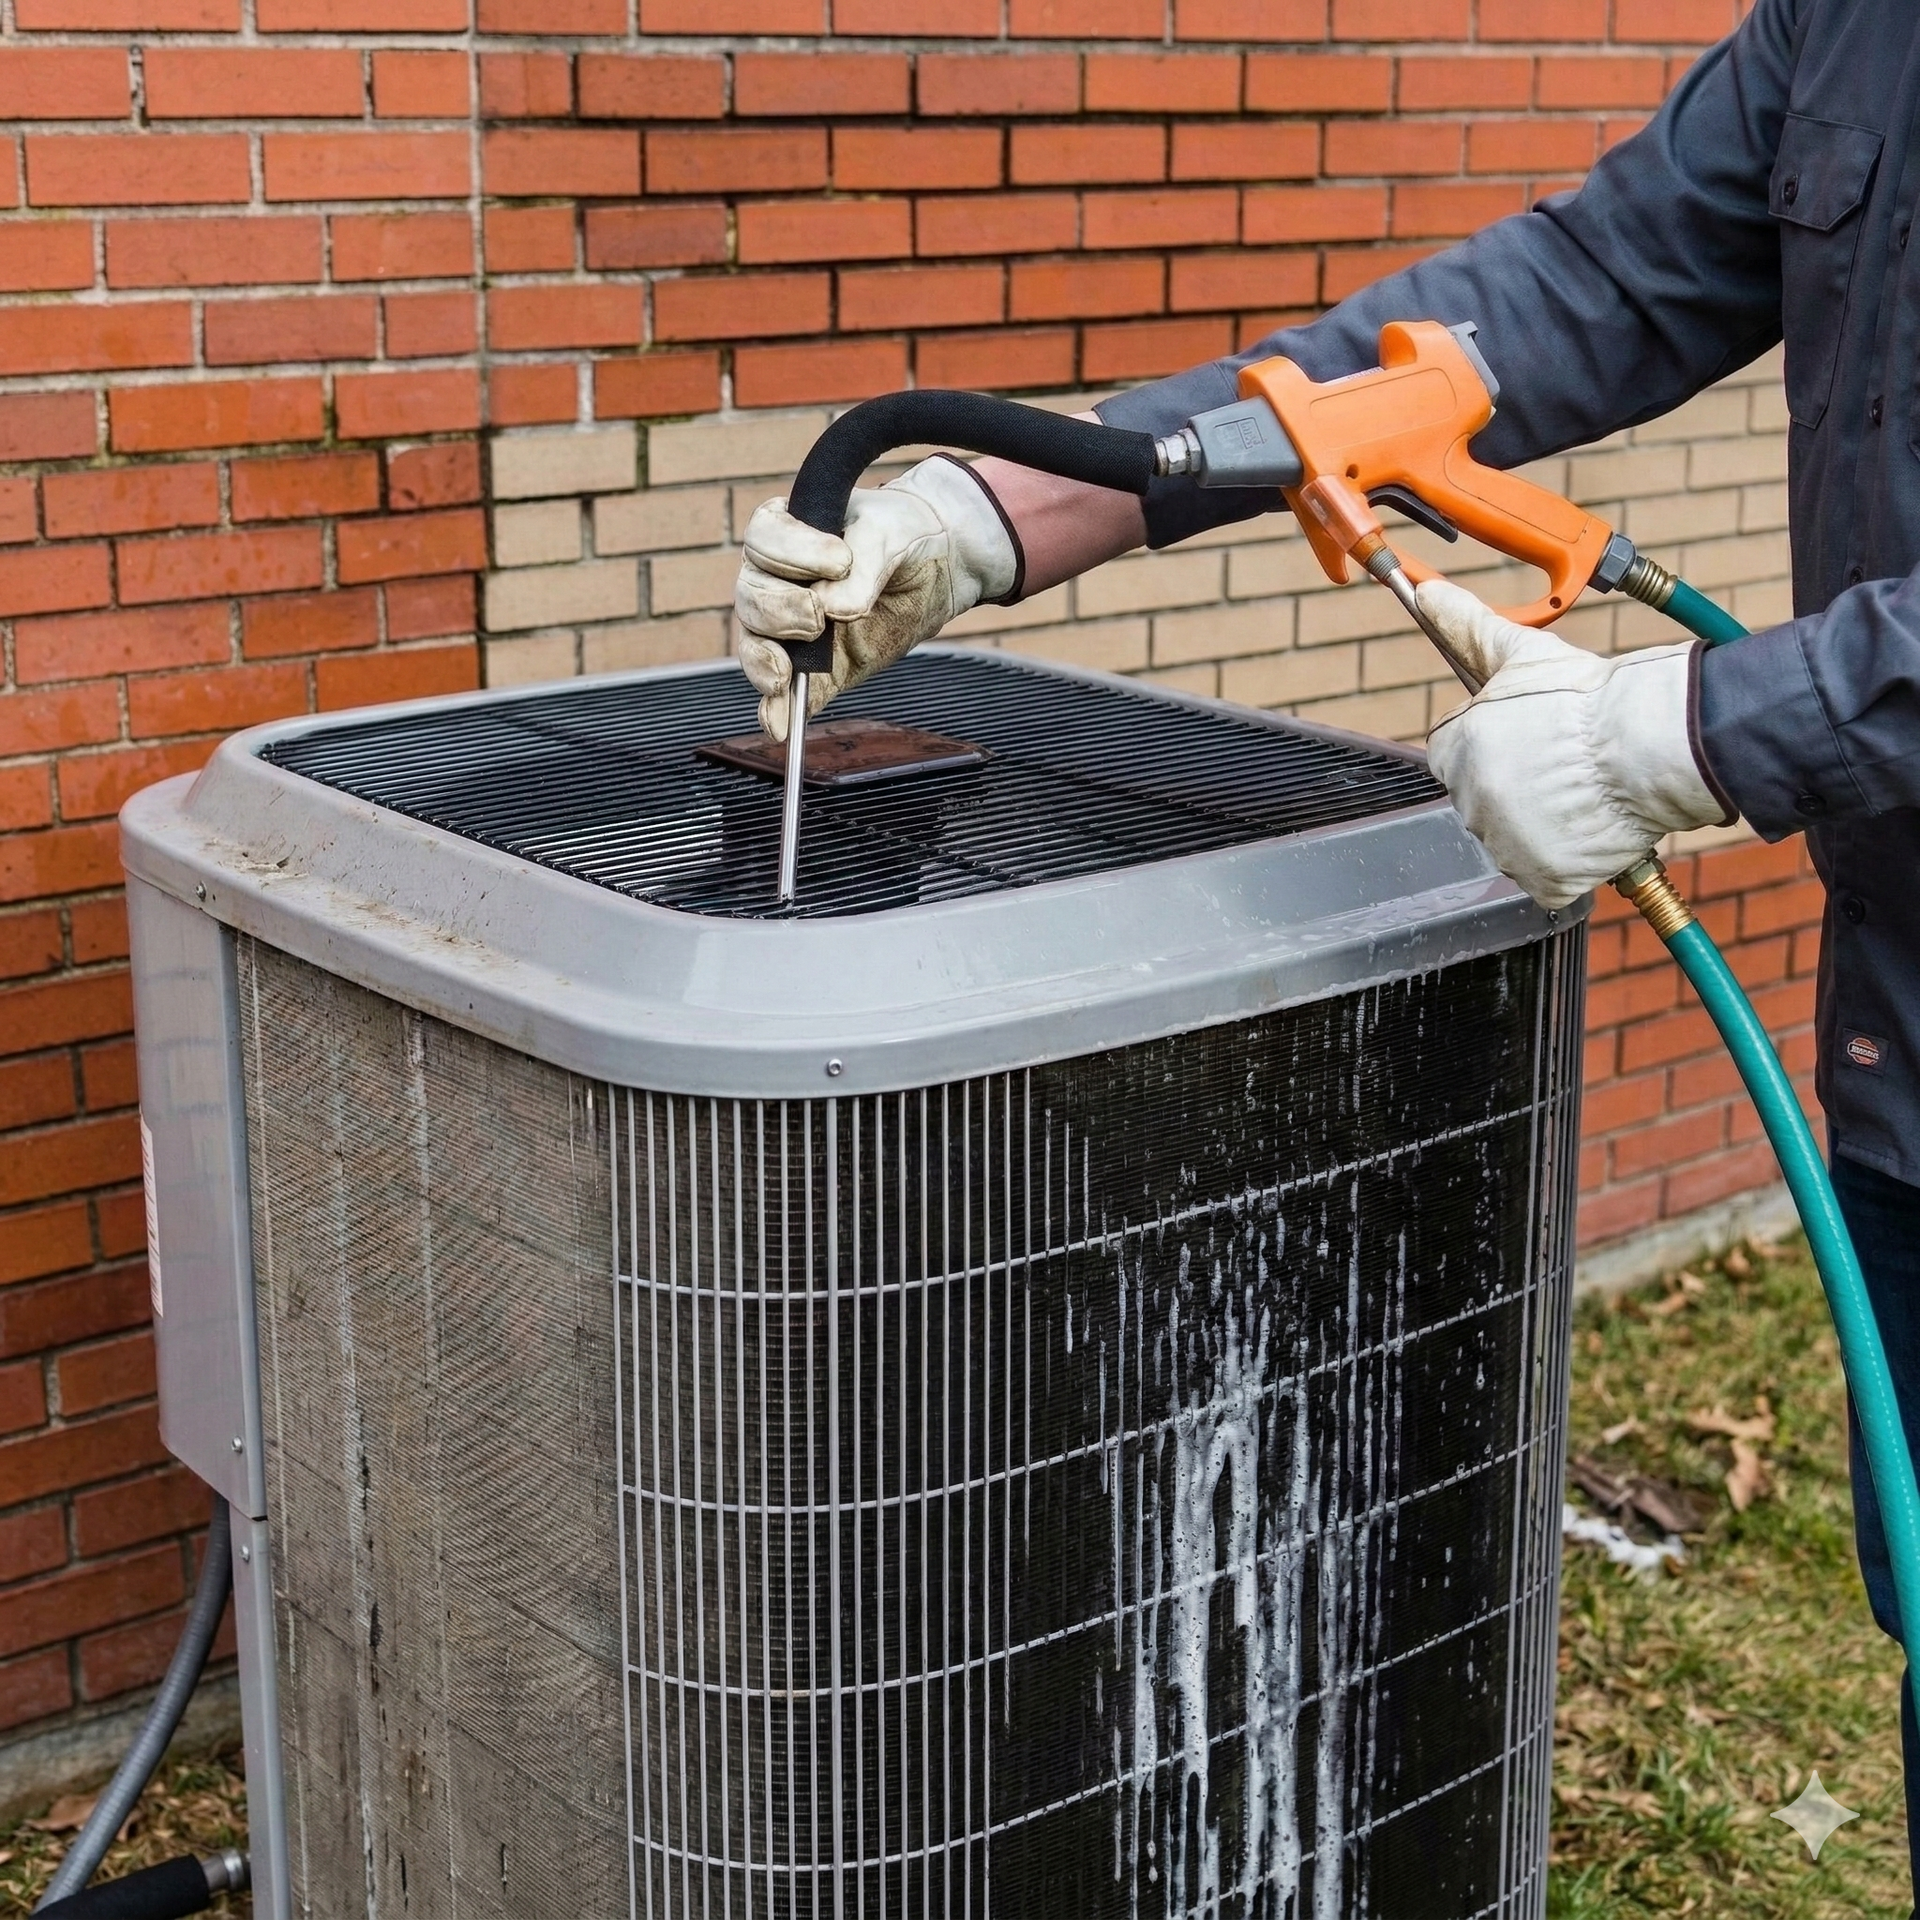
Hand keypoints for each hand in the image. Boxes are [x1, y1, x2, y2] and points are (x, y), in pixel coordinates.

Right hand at [734, 456, 1016, 741]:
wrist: (935, 568)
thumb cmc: (902, 535)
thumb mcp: (890, 534)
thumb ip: (863, 564)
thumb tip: (834, 606)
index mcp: (787, 532)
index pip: (763, 539)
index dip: (791, 553)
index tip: (839, 561)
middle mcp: (777, 579)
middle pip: (751, 597)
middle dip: (780, 610)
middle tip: (817, 618)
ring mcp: (790, 628)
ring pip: (755, 644)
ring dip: (766, 661)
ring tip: (786, 673)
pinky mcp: (812, 669)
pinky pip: (783, 693)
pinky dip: (777, 709)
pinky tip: (777, 724)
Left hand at [1420, 579, 1731, 908]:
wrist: (1650, 743)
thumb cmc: (1588, 698)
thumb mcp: (1522, 653)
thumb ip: (1467, 626)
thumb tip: (1425, 591)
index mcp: (1456, 751)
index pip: (1454, 758)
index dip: (1493, 747)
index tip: (1529, 740)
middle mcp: (1470, 803)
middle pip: (1483, 800)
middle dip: (1516, 785)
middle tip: (1561, 765)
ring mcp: (1505, 845)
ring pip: (1513, 839)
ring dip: (1540, 824)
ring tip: (1581, 791)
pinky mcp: (1541, 878)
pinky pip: (1544, 876)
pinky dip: (1566, 860)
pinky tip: (1589, 826)